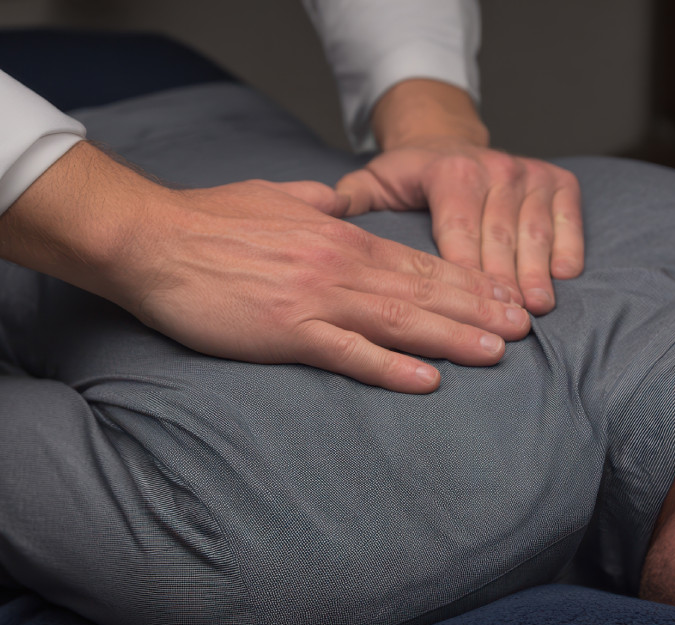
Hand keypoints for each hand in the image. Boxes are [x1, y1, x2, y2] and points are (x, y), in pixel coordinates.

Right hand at [0, 143, 529, 392]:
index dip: (465, 281)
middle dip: (477, 310)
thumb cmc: (210, 219)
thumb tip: (342, 202)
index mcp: (338, 236)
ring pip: (399, 321)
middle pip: (422, 291)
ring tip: (496, 353)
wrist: (152, 240)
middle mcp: (338, 266)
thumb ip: (317, 201)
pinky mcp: (286, 333)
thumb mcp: (275, 194)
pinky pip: (349, 354)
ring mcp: (316, 300)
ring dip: (452, 338)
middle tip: (522, 330)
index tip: (501, 295)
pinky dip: (390, 367)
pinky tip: (426, 381)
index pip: (416, 261)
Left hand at [336, 79, 583, 314]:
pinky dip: (569, 244)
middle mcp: (493, 169)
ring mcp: (528, 173)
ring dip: (537, 270)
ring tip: (538, 307)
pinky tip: (566, 275)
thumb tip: (324, 213)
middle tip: (511, 325)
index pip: (457, 232)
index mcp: (449, 174)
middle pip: (499, 236)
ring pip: (534, 230)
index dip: (464, 276)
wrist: (450, 137)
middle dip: (505, 283)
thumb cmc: (410, 174)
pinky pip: (568, 216)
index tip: (465, 312)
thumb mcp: (376, 179)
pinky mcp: (557, 179)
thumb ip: (351, 199)